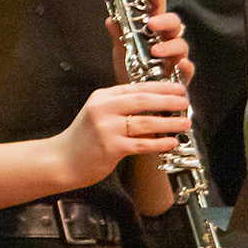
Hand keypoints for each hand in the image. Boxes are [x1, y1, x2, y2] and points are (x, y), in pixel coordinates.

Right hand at [53, 80, 192, 187]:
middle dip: (168, 100)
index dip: (160, 87)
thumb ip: (120, 107)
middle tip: (185, 102)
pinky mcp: (111, 147)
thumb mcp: (97, 114)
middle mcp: (102, 110)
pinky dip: (160, 143)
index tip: (178, 88)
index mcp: (101, 98)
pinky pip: (142, 143)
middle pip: (142, 101)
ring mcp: (106, 128)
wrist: (62, 160)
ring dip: (169, 122)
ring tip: (185, 123)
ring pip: (146, 122)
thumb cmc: (83, 139)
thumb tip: (155, 104)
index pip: (135, 88)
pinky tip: (172, 142)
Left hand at [107, 0, 194, 85]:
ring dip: (169, 46)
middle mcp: (166, 41)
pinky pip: (188, 68)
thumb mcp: (122, 51)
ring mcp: (174, 57)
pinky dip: (185, 66)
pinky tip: (179, 64)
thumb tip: (111, 18)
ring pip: (181, 44)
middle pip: (173, 23)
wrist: (136, 98)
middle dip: (165, 20)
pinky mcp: (179, 75)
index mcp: (152, 31)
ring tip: (156, 50)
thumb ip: (119, 34)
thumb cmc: (133, 71)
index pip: (156, 9)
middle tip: (152, 23)